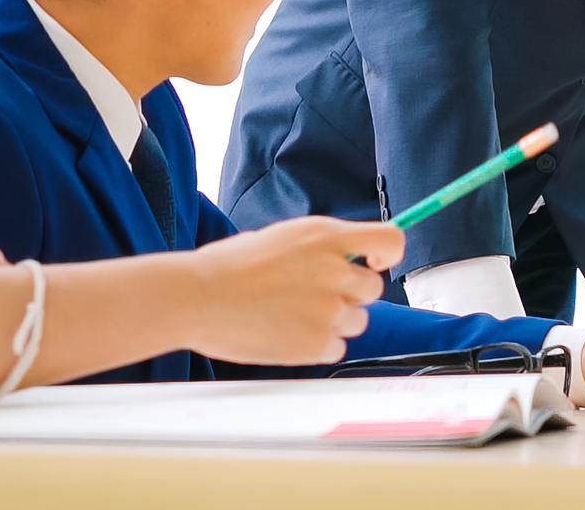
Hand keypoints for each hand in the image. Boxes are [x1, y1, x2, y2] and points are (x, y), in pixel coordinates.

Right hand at [184, 216, 399, 365]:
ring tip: (290, 316)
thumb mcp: (279, 238)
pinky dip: (316, 347)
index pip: (389, 240)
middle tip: (312, 298)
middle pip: (373, 289)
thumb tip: (340, 259)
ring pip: (357, 321)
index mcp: (324, 236)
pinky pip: (336, 348)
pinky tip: (284, 335)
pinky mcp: (316, 342)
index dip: (388, 255)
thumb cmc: (226, 268)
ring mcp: (328, 308)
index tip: (374, 264)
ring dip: (333, 322)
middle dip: (350, 296)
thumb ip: (316, 249)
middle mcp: (334, 270)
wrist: (194, 298)